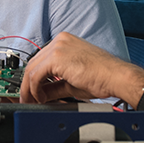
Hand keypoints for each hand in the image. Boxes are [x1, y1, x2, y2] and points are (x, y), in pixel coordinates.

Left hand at [19, 32, 143, 105]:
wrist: (116, 77)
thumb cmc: (103, 77)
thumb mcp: (72, 82)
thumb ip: (55, 85)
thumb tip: (42, 94)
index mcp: (64, 42)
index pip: (41, 60)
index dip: (33, 79)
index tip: (32, 92)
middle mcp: (59, 40)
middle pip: (34, 63)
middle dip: (28, 85)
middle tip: (27, 100)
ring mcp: (58, 46)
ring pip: (32, 69)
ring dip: (29, 89)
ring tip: (33, 102)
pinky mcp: (57, 57)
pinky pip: (36, 75)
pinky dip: (35, 89)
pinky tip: (41, 98)